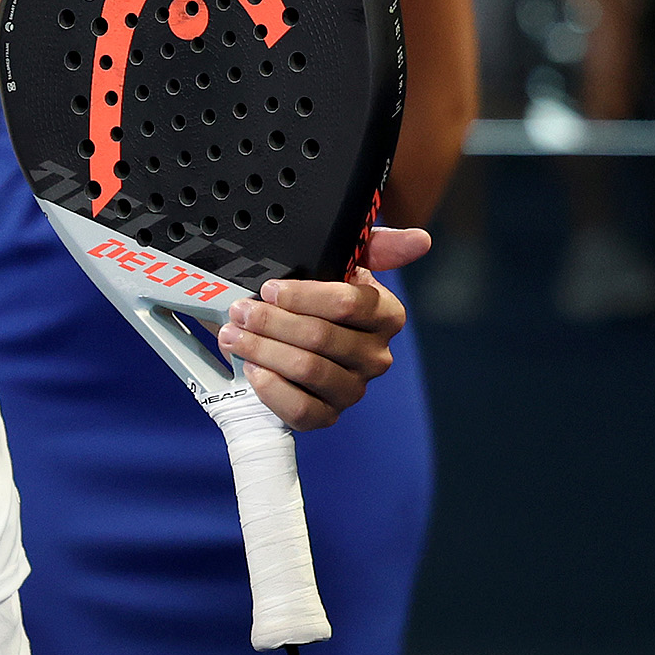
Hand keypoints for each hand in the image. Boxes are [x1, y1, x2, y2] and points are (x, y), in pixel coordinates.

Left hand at [220, 226, 427, 431]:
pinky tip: (252, 368)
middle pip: (320, 337)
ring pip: (308, 370)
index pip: (348, 304)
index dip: (303, 296)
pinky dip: (271, 388)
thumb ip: (376, 247)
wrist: (290, 335)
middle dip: (272, 321)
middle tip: (240, 311)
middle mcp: (376, 356)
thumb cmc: (315, 297)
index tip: (270, 288)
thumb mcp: (340, 264)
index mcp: (385, 315)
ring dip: (263, 349)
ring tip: (234, 334)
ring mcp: (353, 388)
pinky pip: (302, 409)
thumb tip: (419, 239)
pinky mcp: (328, 414)